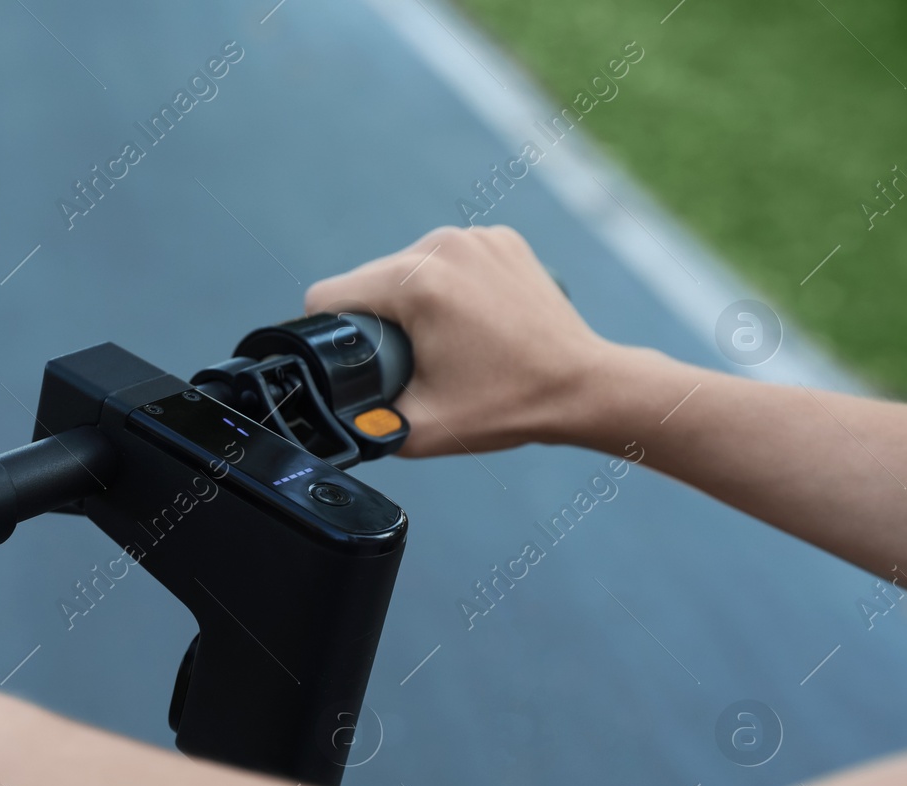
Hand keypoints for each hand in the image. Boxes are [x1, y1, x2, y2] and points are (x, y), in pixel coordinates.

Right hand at [305, 225, 632, 455]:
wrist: (583, 386)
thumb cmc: (507, 406)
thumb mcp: (418, 429)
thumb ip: (361, 423)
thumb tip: (332, 418)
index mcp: (417, 283)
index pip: (329, 295)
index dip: (322, 332)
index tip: (346, 360)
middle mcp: (442, 245)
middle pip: (368, 279)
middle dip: (374, 319)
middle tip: (408, 361)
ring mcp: (475, 236)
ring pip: (407, 267)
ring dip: (410, 300)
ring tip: (442, 341)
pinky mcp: (499, 238)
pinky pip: (447, 260)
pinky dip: (447, 286)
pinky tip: (470, 319)